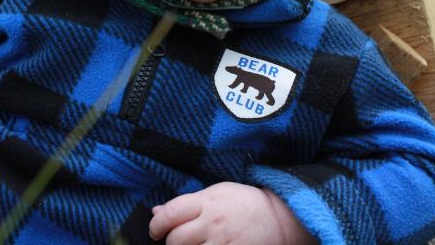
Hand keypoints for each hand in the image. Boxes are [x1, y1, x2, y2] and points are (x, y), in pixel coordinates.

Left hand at [148, 182, 315, 244]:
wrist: (278, 219)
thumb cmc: (241, 203)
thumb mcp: (213, 194)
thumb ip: (184, 204)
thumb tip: (156, 212)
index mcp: (206, 203)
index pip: (170, 214)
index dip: (157, 224)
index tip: (156, 230)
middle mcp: (213, 224)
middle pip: (176, 239)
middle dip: (171, 243)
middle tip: (176, 241)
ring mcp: (224, 243)